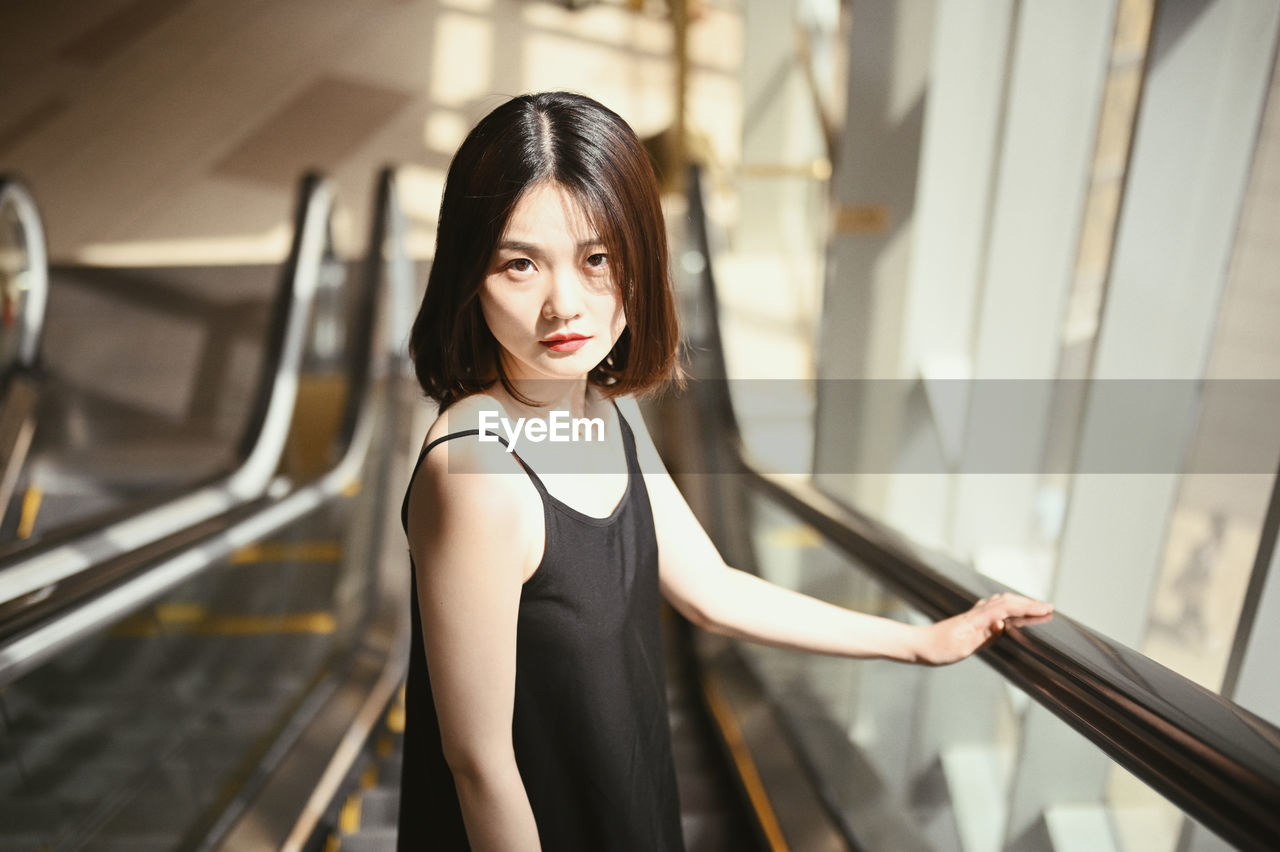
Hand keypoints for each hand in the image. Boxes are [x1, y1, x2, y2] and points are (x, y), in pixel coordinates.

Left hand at [918, 592, 1053, 665]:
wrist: (920, 644)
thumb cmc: (938, 648)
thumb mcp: (963, 647)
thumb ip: (984, 636)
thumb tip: (1003, 624)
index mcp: (977, 619)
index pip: (1007, 607)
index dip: (1028, 607)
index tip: (1046, 609)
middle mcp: (976, 613)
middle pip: (1007, 600)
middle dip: (1029, 603)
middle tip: (1048, 608)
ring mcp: (974, 614)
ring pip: (1001, 601)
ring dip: (1019, 603)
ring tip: (1036, 608)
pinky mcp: (972, 619)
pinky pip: (994, 607)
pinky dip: (1008, 606)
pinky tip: (1012, 611)